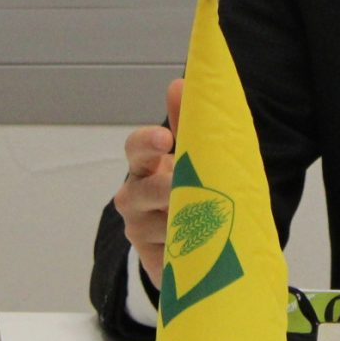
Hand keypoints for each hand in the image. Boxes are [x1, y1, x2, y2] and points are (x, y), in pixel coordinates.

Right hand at [115, 78, 184, 284]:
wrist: (194, 240)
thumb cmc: (191, 187)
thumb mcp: (193, 155)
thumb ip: (187, 123)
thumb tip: (180, 82)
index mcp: (145, 165)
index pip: (135, 148)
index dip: (146, 141)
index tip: (164, 137)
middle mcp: (135, 196)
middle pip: (138, 190)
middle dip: (162, 187)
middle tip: (181, 185)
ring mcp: (138, 228)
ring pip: (154, 223)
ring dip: (180, 220)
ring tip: (204, 219)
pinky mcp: (149, 258)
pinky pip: (166, 251)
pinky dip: (184, 246)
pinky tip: (199, 245)